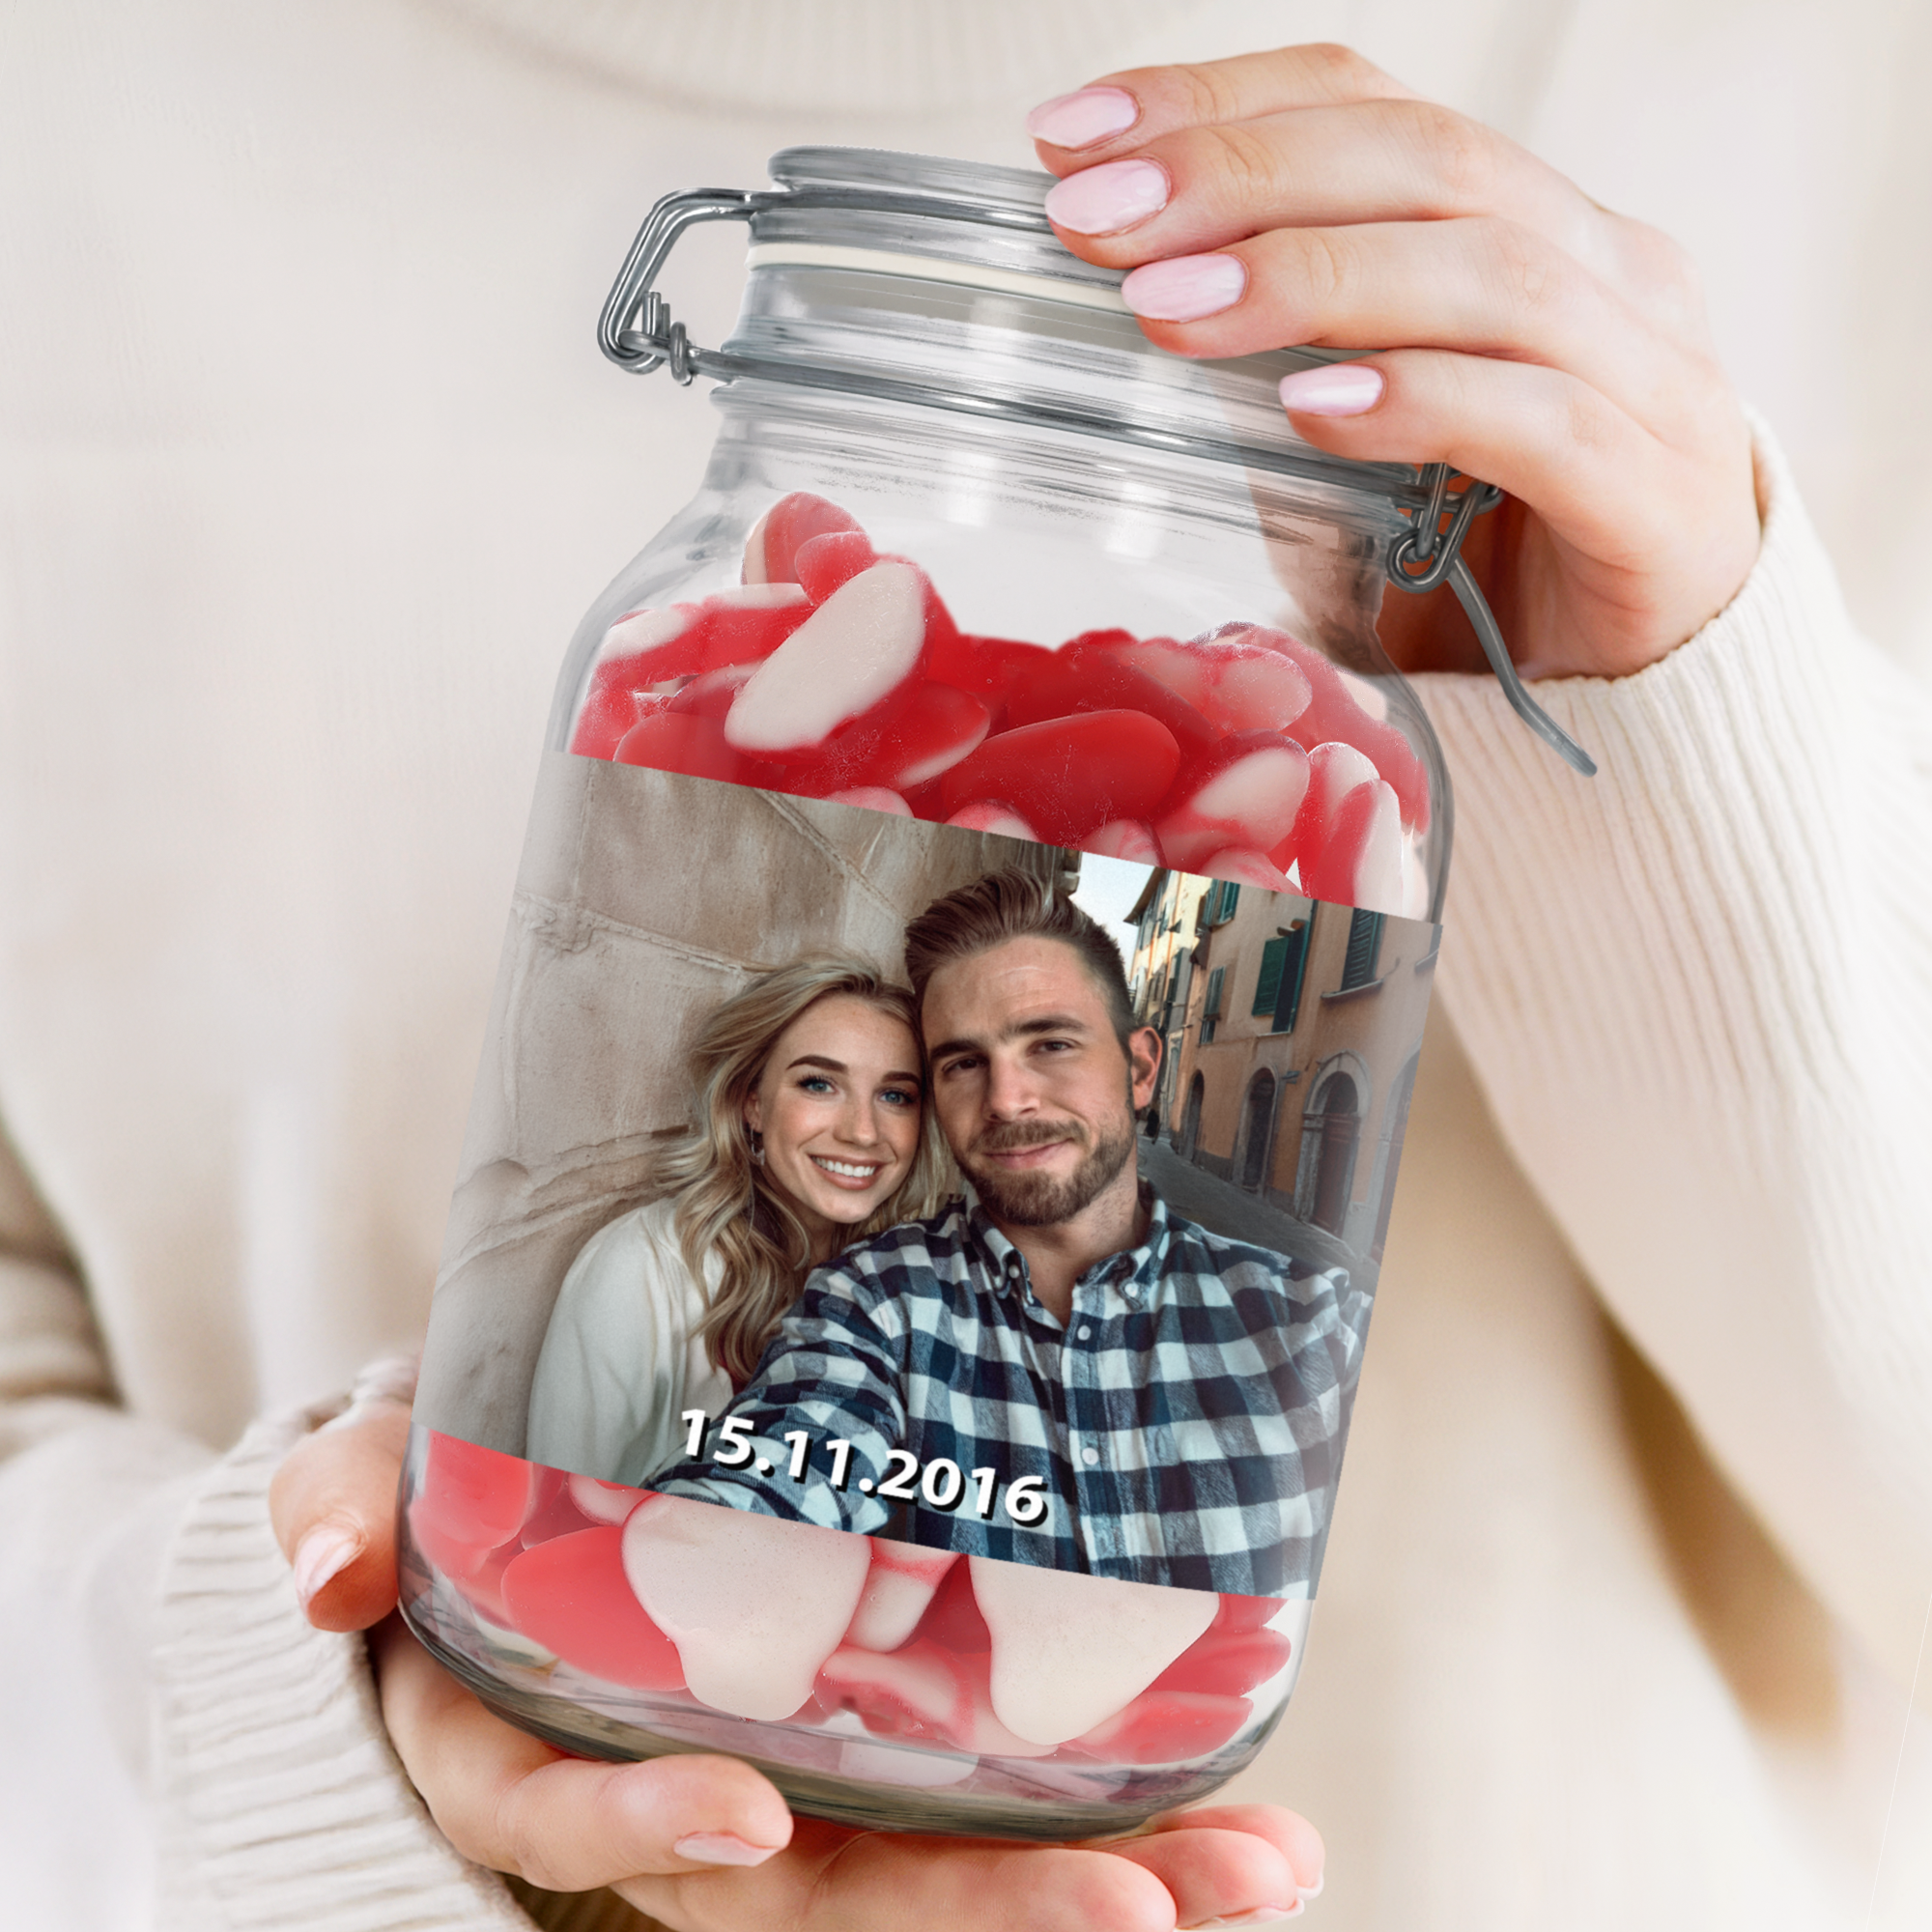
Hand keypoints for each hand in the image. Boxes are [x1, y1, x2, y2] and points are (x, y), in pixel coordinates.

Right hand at [271, 1380, 1324, 1928]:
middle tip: (1153, 1908)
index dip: (647, 1825)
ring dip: (1098, 1885)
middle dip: (979, 1915)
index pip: (575, 1819)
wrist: (517, 1481)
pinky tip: (1233, 1813)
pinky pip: (978, 1805)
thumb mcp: (375, 1465)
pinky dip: (1106, 1818)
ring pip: (925, 1875)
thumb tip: (330, 1568)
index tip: (751, 1813)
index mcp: (535, 1741)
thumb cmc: (446, 1480)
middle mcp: (672, 1794)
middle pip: (810, 1900)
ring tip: (1262, 1868)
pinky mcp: (866, 1736)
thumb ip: (342, 1496)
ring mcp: (784, 1774)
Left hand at [1028, 44, 1760, 681]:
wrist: (1634, 690)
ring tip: (1167, 312)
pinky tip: (1310, 412)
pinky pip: (1541, 419)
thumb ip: (1272, 367)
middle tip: (1094, 220)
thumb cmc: (1481, 556)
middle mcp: (1605, 269)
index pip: (1370, 104)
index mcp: (1527, 224)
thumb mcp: (1352, 442)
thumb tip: (1124, 306)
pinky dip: (1419, 402)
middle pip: (1426, 159)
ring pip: (1487, 272)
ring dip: (1310, 279)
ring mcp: (1652, 376)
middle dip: (1240, 176)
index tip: (1069, 138)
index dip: (1218, 102)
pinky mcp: (1658, 495)